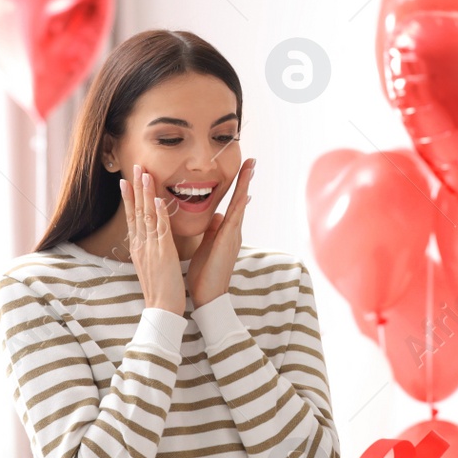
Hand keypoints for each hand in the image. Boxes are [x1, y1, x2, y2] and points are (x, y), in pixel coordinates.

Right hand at [119, 165, 185, 315]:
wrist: (162, 309)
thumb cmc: (161, 289)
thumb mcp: (152, 265)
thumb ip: (151, 249)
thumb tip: (151, 238)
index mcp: (139, 247)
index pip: (133, 217)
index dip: (130, 198)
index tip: (128, 180)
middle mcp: (141, 244)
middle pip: (136, 211)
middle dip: (135, 188)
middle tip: (135, 166)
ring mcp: (150, 248)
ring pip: (146, 215)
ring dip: (145, 193)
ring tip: (144, 173)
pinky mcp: (163, 253)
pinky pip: (160, 229)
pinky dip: (158, 213)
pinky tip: (157, 199)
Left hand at [187, 157, 255, 308]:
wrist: (208, 296)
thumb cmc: (204, 275)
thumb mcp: (207, 246)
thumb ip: (213, 231)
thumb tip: (217, 216)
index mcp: (226, 232)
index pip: (233, 204)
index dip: (238, 186)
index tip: (243, 170)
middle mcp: (233, 232)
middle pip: (241, 200)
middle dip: (246, 180)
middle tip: (252, 160)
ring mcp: (234, 236)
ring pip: (240, 205)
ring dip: (245, 185)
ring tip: (251, 167)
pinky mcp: (230, 241)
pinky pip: (235, 217)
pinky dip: (239, 202)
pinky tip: (243, 191)